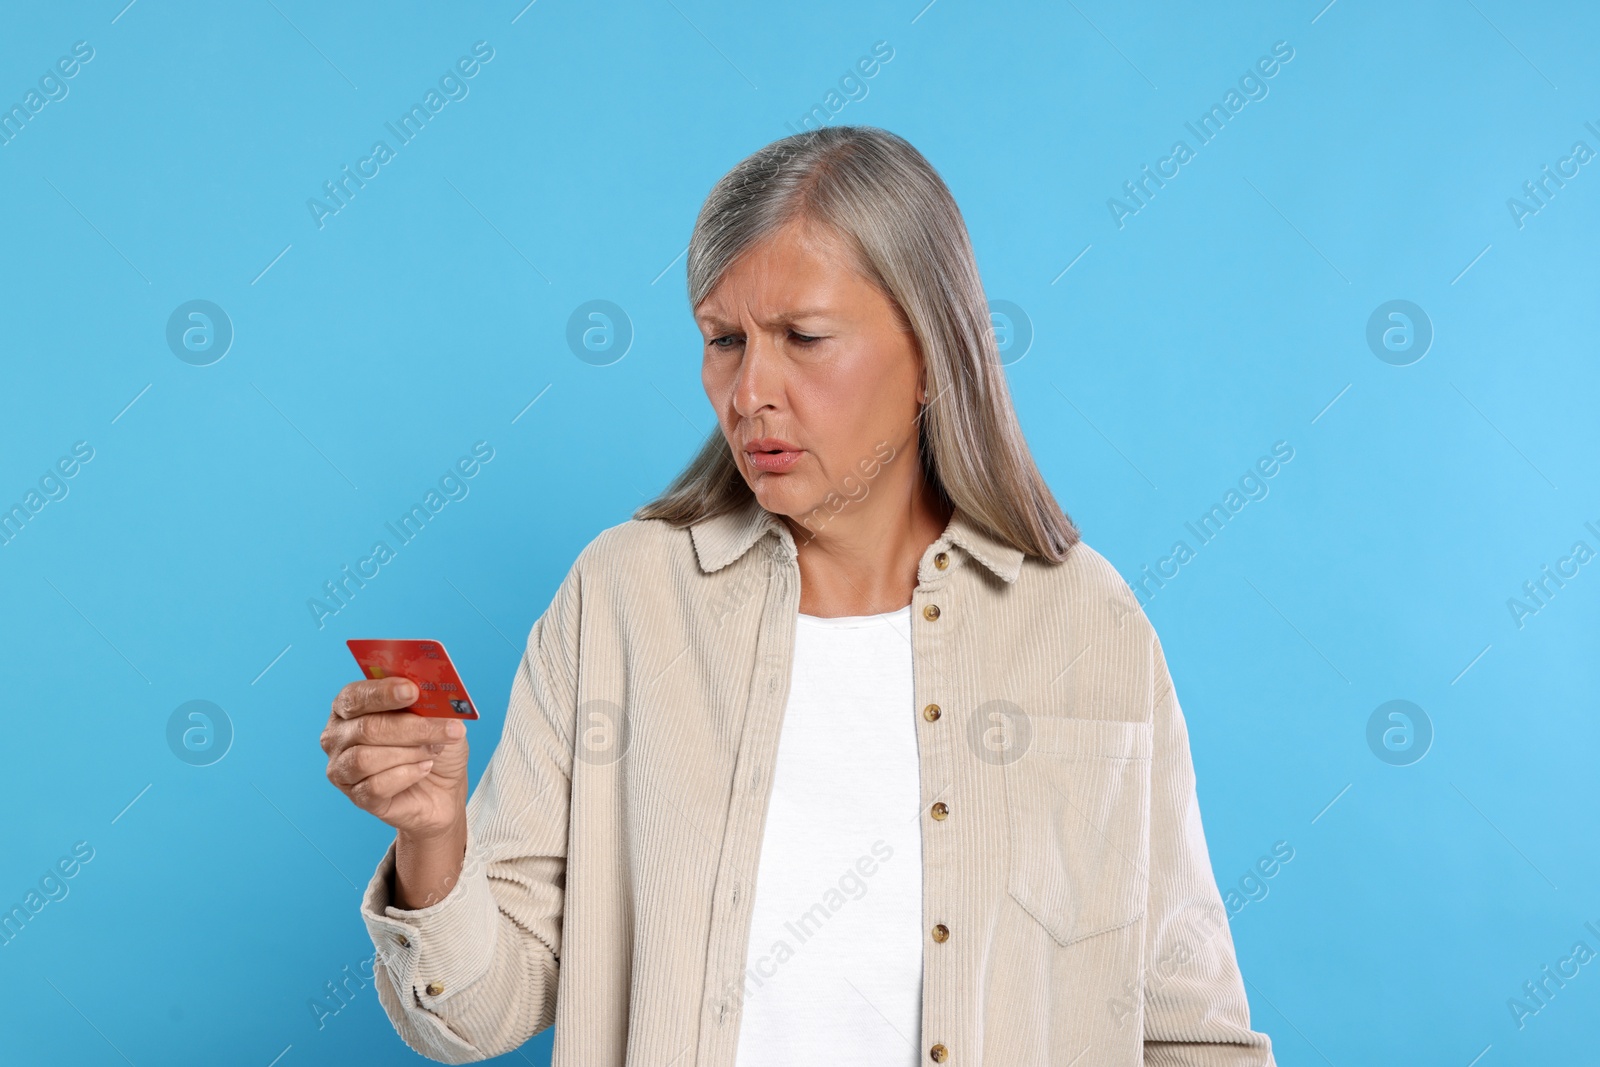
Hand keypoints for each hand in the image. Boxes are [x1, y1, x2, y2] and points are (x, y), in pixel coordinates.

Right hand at [321, 677, 469, 838]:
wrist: (444, 791)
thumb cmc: (435, 746)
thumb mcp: (438, 718)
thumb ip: (428, 701)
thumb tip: (430, 690)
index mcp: (351, 706)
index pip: (356, 695)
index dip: (383, 692)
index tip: (412, 690)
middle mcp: (339, 736)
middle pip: (367, 728)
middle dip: (412, 727)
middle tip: (448, 728)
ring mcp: (343, 769)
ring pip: (366, 759)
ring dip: (409, 753)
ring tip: (433, 751)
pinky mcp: (357, 797)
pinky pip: (375, 786)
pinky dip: (406, 776)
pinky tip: (423, 769)